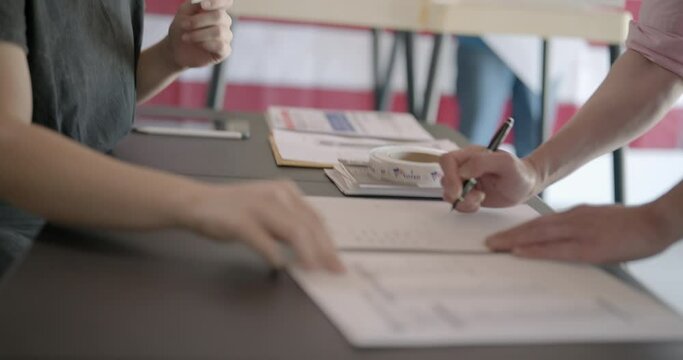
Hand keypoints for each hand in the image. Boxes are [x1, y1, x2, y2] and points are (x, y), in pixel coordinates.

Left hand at [167, 0, 233, 68]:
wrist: (176, 49)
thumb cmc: (181, 28)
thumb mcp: (184, 12)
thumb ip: (195, 4)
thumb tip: (204, 1)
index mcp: (216, 9)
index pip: (226, 2)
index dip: (217, 2)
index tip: (202, 5)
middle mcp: (224, 22)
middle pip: (220, 16)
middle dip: (198, 21)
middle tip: (184, 25)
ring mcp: (226, 37)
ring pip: (219, 32)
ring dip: (198, 34)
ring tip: (185, 37)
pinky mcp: (225, 51)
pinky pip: (221, 46)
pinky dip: (206, 45)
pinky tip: (198, 45)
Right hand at [183, 180, 343, 271]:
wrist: (197, 203)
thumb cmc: (235, 210)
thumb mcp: (269, 211)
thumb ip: (290, 225)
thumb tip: (315, 249)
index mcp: (286, 192)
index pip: (315, 218)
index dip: (329, 241)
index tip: (337, 260)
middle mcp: (276, 195)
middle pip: (308, 225)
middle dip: (324, 250)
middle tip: (333, 269)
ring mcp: (258, 207)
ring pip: (292, 230)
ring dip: (306, 253)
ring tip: (313, 269)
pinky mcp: (239, 220)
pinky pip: (261, 239)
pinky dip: (272, 253)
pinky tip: (279, 264)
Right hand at [439, 146, 539, 212]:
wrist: (525, 187)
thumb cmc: (519, 173)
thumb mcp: (506, 163)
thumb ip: (483, 162)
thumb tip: (463, 171)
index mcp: (471, 155)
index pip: (448, 160)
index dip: (449, 175)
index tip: (458, 190)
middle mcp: (464, 168)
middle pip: (445, 179)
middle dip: (456, 192)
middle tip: (475, 197)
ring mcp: (465, 182)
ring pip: (449, 193)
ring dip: (464, 201)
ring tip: (481, 198)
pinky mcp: (467, 195)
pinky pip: (457, 204)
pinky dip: (466, 207)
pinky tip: (480, 203)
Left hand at [486, 204, 673, 263]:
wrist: (654, 223)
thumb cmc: (629, 225)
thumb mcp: (598, 220)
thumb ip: (578, 226)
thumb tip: (560, 236)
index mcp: (574, 214)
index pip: (540, 222)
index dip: (519, 230)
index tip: (501, 236)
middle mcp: (572, 219)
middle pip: (533, 227)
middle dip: (509, 235)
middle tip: (488, 242)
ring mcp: (579, 232)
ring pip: (539, 235)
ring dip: (514, 241)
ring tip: (494, 246)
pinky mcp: (589, 247)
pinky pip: (556, 249)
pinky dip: (535, 250)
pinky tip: (520, 252)